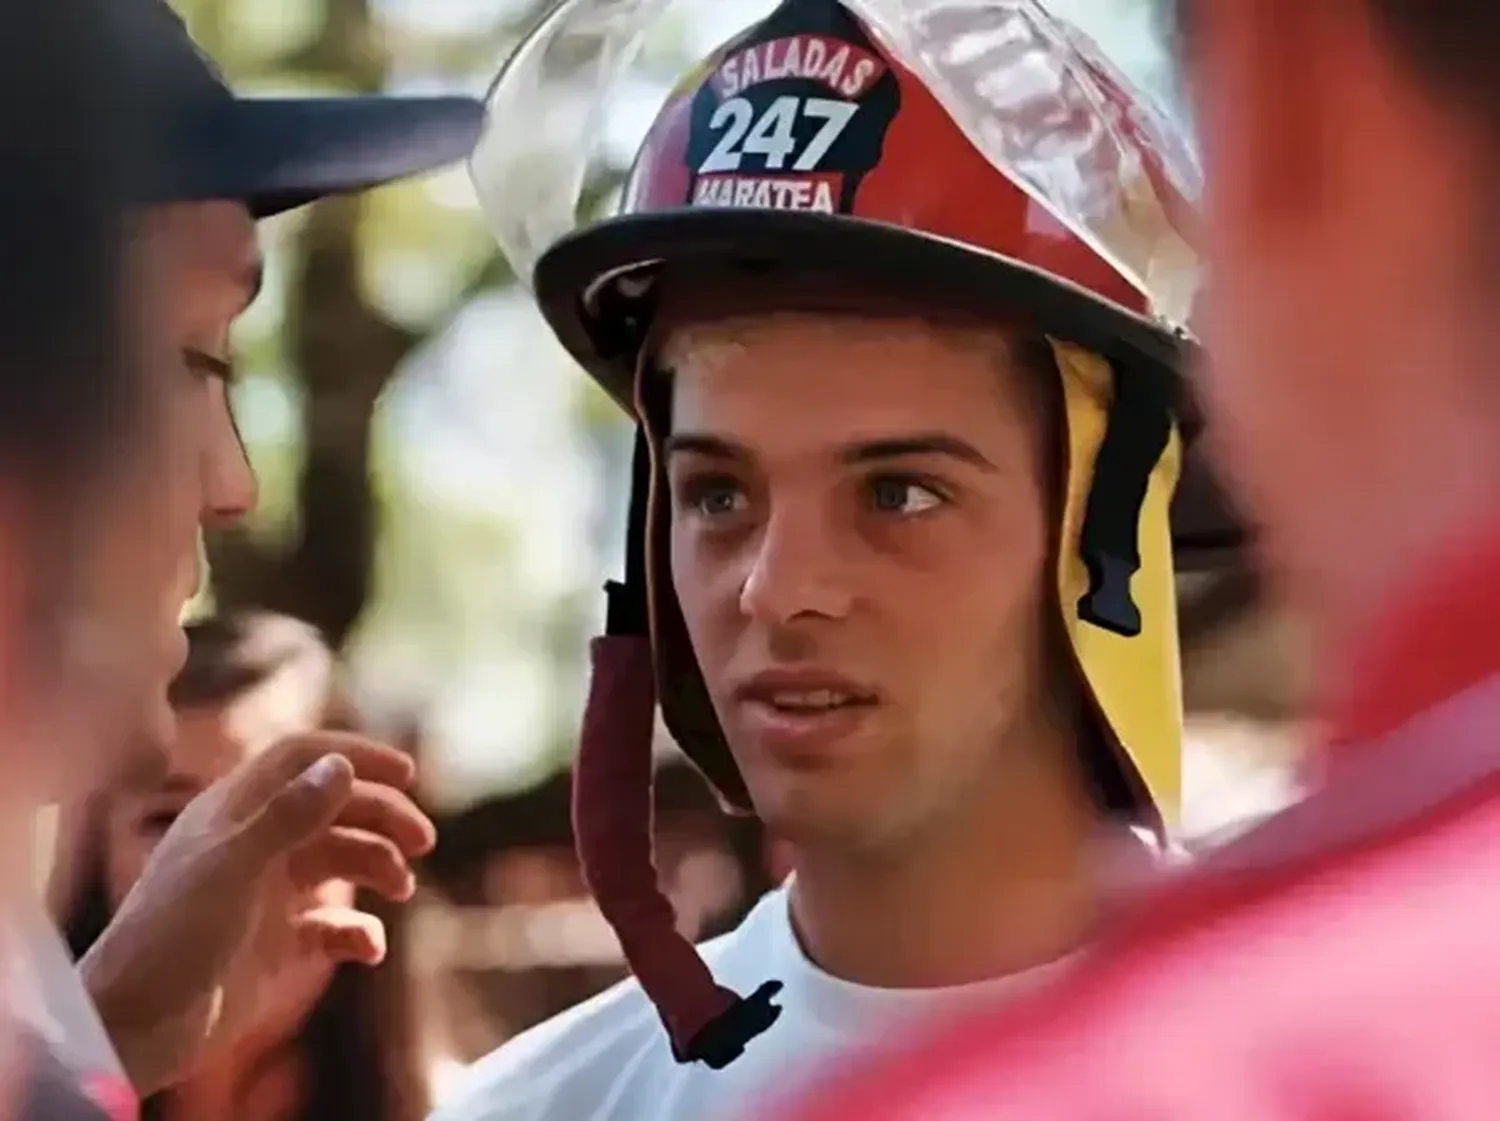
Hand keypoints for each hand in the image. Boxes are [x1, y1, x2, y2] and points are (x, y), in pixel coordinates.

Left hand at [78, 732, 435, 1094]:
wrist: (134, 1027)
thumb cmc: (172, 936)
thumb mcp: (232, 867)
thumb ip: (289, 815)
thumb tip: (343, 765)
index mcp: (235, 811)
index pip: (303, 759)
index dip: (355, 756)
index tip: (407, 774)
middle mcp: (255, 844)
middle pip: (334, 808)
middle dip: (383, 818)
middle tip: (425, 842)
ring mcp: (266, 894)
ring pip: (341, 861)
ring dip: (378, 867)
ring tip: (402, 889)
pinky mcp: (276, 944)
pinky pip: (333, 926)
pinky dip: (358, 931)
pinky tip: (368, 947)